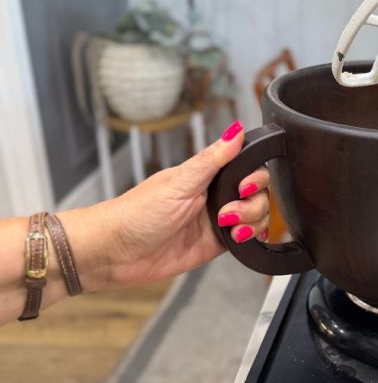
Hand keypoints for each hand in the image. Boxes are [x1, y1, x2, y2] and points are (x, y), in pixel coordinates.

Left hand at [62, 121, 269, 290]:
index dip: (255, 177)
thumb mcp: (179, 182)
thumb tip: (236, 129)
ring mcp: (217, 220)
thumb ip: (212, 159)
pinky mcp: (217, 244)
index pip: (248, 167)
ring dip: (251, 221)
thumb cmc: (136, 213)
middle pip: (258, 193)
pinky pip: (247, 238)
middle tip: (227, 213)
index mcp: (207, 174)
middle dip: (253, 204)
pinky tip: (240, 239)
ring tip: (229, 229)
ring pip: (256, 215)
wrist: (114, 253)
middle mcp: (215, 195)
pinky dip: (251, 238)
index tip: (244, 186)